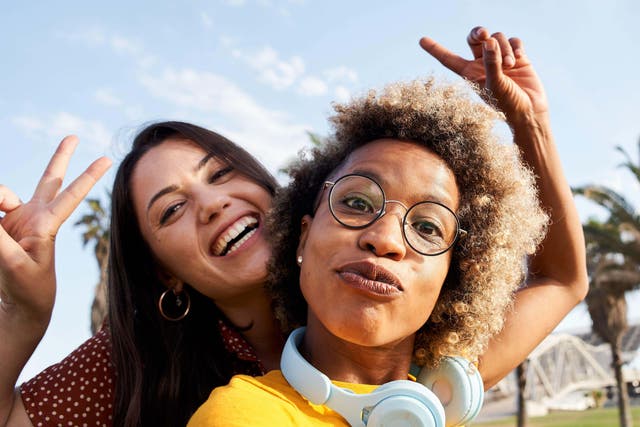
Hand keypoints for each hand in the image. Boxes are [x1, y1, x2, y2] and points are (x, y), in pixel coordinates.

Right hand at [0, 136, 110, 322]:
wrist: (22, 303)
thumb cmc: (27, 286)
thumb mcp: (12, 265)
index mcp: (47, 224)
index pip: (70, 195)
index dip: (87, 176)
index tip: (106, 160)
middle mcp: (35, 215)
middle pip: (49, 179)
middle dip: (61, 157)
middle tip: (74, 137)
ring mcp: (16, 218)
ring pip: (3, 192)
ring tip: (1, 226)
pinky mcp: (0, 225)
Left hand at [420, 26, 547, 124]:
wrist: (529, 111)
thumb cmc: (507, 104)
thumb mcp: (495, 85)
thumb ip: (491, 63)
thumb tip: (489, 41)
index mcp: (470, 73)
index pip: (449, 58)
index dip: (435, 49)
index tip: (421, 40)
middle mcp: (482, 64)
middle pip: (474, 39)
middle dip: (478, 33)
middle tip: (483, 35)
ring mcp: (500, 59)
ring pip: (497, 38)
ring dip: (503, 49)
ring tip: (510, 66)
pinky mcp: (517, 56)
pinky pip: (513, 40)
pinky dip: (515, 47)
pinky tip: (519, 58)